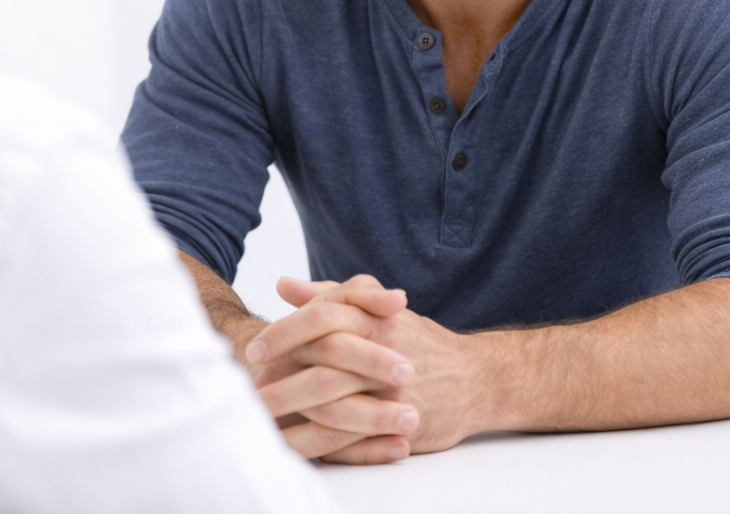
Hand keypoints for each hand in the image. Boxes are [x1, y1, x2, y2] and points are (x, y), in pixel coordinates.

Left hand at [252, 276, 493, 462]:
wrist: (477, 379)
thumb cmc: (419, 342)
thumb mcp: (378, 310)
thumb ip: (331, 296)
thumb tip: (285, 286)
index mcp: (376, 319)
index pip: (322, 317)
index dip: (285, 332)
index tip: (256, 347)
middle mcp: (385, 352)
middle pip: (324, 360)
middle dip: (283, 376)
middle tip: (252, 386)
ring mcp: (393, 392)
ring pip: (334, 403)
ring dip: (293, 412)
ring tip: (263, 418)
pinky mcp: (400, 426)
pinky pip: (352, 439)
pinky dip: (318, 442)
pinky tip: (293, 444)